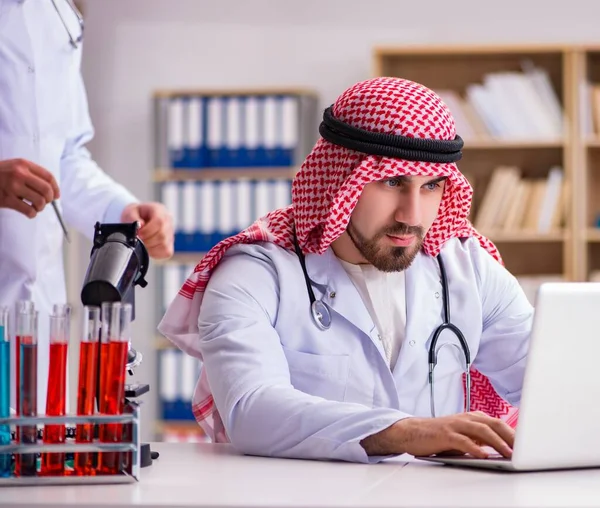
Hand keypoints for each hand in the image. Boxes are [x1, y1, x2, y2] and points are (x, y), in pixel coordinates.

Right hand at [0, 159, 59, 217]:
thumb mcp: (14, 167)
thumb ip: (31, 174)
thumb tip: (51, 190)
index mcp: (23, 164)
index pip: (48, 176)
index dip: (56, 188)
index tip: (56, 196)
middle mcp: (19, 174)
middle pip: (46, 189)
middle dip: (49, 199)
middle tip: (46, 203)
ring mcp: (13, 187)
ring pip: (40, 201)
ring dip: (40, 207)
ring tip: (35, 207)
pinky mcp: (7, 199)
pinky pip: (29, 210)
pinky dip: (32, 214)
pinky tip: (29, 213)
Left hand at [121, 202, 173, 259]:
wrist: (139, 219)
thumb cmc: (135, 215)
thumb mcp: (130, 211)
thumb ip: (132, 217)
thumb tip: (140, 225)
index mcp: (160, 211)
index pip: (160, 222)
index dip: (148, 231)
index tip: (138, 234)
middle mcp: (168, 221)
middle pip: (162, 235)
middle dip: (147, 241)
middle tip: (138, 240)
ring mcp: (171, 233)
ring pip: (164, 245)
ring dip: (150, 247)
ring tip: (142, 243)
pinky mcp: (170, 244)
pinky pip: (166, 252)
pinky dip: (155, 252)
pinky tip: (148, 247)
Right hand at [361, 411, 514, 458]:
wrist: (412, 432)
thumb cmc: (439, 436)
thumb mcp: (463, 436)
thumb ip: (481, 440)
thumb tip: (503, 450)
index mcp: (472, 418)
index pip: (499, 423)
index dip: (515, 434)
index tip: (529, 445)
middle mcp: (466, 418)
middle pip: (494, 424)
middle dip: (512, 437)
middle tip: (526, 449)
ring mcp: (456, 425)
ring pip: (482, 430)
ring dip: (498, 442)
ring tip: (510, 454)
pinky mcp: (445, 434)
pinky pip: (463, 440)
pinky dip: (475, 448)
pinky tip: (483, 455)